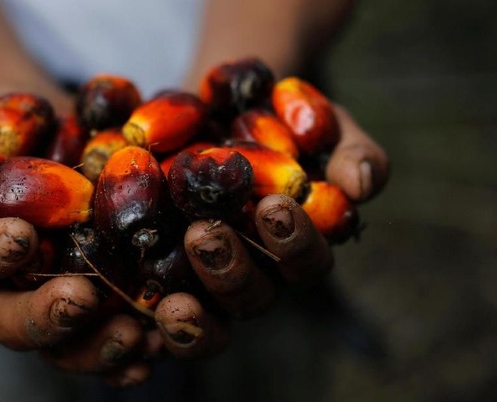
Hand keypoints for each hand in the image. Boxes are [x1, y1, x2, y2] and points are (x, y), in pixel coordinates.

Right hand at [0, 86, 155, 385]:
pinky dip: (132, 345)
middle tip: (80, 298)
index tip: (20, 237)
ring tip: (133, 333)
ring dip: (95, 345)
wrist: (49, 122)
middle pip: (11, 320)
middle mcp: (5, 281)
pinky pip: (110, 328)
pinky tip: (158, 343)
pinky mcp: (100, 289)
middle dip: (44, 316)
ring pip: (63, 341)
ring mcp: (54, 290)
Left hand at [154, 105, 388, 357]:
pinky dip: (155, 312)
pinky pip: (159, 309)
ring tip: (169, 247)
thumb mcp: (318, 120)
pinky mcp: (160, 272)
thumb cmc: (279, 115)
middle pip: (251, 296)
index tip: (275, 207)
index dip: (294, 244)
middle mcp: (252, 272)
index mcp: (294, 246)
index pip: (305, 261)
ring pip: (206, 313)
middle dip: (231, 270)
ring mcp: (203, 277)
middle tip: (206, 233)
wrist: (217, 103)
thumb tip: (359, 184)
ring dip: (192, 296)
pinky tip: (138, 294)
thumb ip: (348, 149)